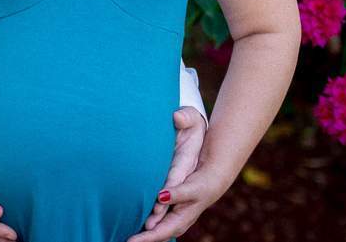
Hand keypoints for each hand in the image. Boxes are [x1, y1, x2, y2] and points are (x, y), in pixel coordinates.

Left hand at [127, 107, 208, 241]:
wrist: (213, 166)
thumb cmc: (199, 142)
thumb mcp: (195, 126)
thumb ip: (186, 120)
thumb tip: (176, 115)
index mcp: (200, 183)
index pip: (189, 190)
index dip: (177, 194)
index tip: (161, 196)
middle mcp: (194, 203)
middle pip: (178, 221)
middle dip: (160, 229)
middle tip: (142, 233)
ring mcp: (186, 213)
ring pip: (170, 229)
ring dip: (152, 237)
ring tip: (131, 241)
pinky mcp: (177, 216)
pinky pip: (164, 229)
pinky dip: (151, 236)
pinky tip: (133, 238)